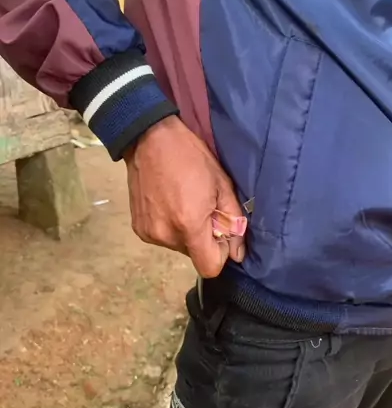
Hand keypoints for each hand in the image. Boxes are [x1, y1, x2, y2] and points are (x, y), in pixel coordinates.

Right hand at [124, 116, 245, 276]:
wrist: (150, 139)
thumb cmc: (191, 157)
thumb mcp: (222, 185)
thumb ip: (234, 223)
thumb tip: (237, 254)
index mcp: (189, 225)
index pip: (209, 267)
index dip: (220, 254)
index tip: (220, 232)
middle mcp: (166, 235)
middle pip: (194, 256)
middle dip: (203, 239)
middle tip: (203, 208)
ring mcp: (148, 233)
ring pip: (179, 247)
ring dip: (186, 232)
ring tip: (184, 203)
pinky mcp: (138, 228)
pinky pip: (163, 238)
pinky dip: (170, 227)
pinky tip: (169, 204)